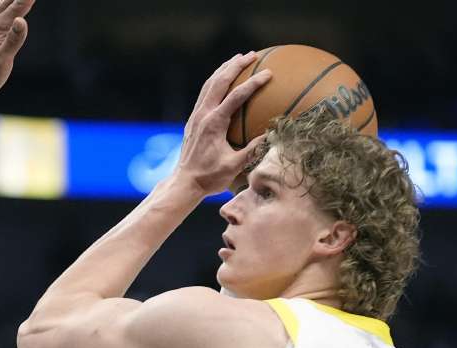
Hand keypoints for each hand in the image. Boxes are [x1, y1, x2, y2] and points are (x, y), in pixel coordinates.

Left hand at [173, 52, 272, 196]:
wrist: (184, 182)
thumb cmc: (209, 177)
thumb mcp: (234, 166)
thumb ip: (252, 150)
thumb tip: (272, 135)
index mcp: (214, 123)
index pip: (236, 96)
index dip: (253, 83)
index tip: (268, 73)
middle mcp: (203, 115)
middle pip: (219, 81)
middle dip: (236, 65)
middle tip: (253, 55)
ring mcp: (196, 116)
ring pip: (210, 84)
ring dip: (224, 69)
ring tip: (238, 59)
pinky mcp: (193, 120)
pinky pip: (205, 93)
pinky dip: (216, 81)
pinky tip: (224, 79)